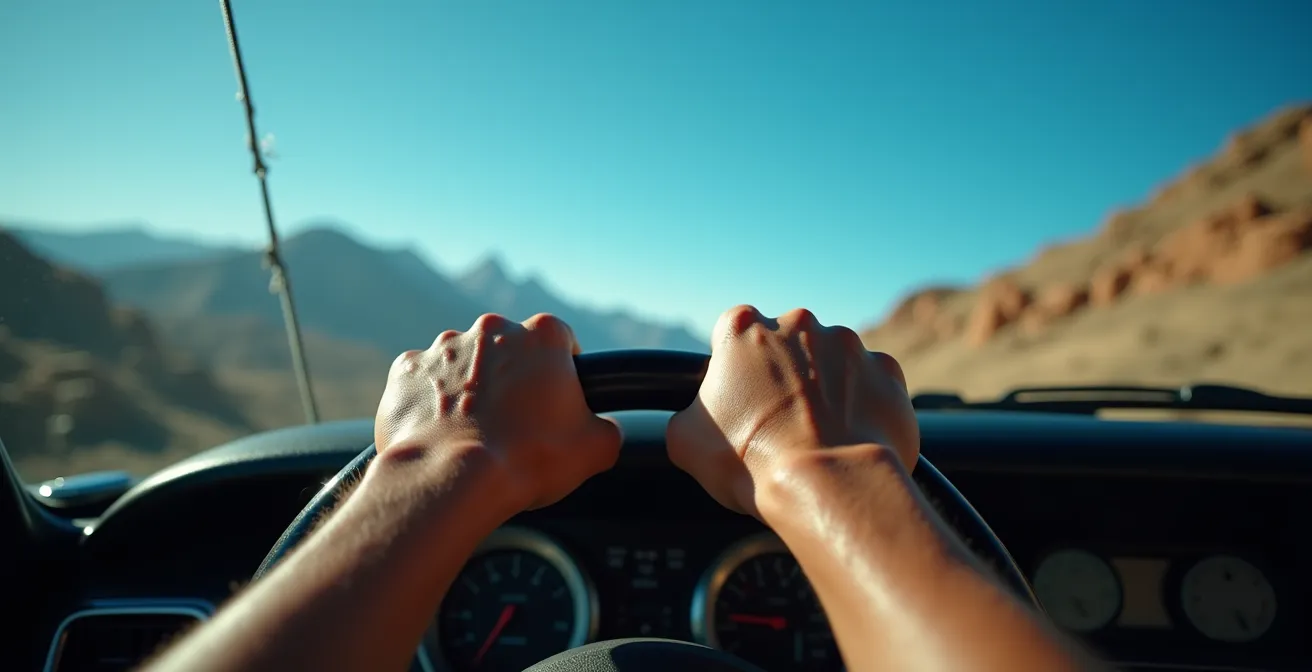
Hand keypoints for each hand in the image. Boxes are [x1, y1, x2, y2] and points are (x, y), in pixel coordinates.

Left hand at [374, 313, 621, 510]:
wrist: (452, 478)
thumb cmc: (529, 458)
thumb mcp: (597, 449)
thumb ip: (607, 429)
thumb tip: (603, 431)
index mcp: (542, 337)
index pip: (562, 342)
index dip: (563, 373)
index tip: (558, 400)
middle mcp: (491, 329)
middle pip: (508, 351)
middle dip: (512, 380)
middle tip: (515, 425)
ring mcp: (442, 347)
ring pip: (463, 365)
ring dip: (469, 390)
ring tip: (473, 436)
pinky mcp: (405, 372)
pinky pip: (422, 385)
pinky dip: (429, 404)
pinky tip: (440, 436)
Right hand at [666, 305, 918, 517]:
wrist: (826, 485)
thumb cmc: (750, 462)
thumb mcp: (685, 441)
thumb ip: (689, 413)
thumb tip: (697, 420)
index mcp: (742, 328)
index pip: (730, 334)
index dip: (732, 369)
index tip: (738, 399)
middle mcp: (797, 324)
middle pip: (785, 343)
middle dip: (781, 375)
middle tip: (777, 422)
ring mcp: (848, 345)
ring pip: (831, 360)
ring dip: (824, 387)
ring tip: (817, 434)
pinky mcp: (886, 372)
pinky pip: (871, 382)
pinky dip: (863, 403)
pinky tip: (849, 436)